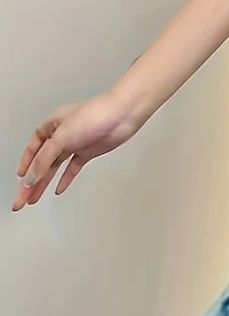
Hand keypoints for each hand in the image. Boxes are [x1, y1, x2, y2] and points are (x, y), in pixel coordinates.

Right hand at [11, 91, 142, 211]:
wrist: (120, 117)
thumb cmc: (93, 116)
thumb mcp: (62, 137)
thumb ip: (45, 159)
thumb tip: (32, 177)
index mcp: (50, 127)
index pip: (32, 150)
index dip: (25, 166)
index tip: (21, 181)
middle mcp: (60, 136)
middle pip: (41, 162)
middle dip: (31, 181)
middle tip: (23, 199)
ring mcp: (74, 145)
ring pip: (54, 168)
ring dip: (44, 182)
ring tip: (35, 198)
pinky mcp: (87, 153)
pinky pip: (72, 169)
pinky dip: (65, 179)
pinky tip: (58, 189)